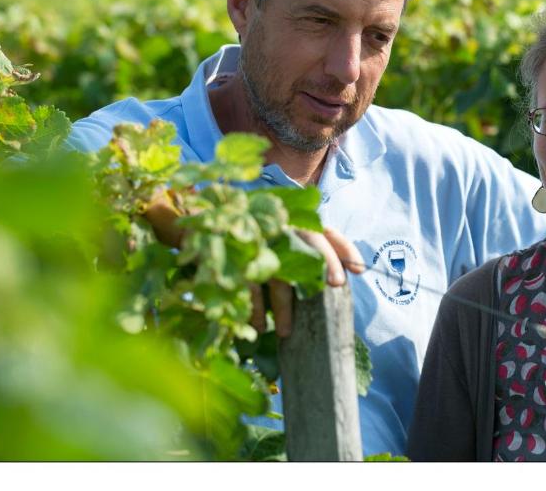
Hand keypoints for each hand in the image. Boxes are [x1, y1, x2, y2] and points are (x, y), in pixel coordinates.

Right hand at [142, 189, 363, 337]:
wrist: (185, 217)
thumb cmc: (234, 231)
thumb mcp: (267, 234)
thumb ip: (294, 248)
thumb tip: (328, 279)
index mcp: (286, 215)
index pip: (322, 228)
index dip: (342, 247)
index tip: (360, 269)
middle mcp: (273, 219)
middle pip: (307, 239)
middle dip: (324, 262)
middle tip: (334, 286)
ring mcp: (252, 233)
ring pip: (277, 268)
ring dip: (282, 305)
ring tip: (283, 331)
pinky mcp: (229, 249)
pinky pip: (248, 282)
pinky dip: (253, 307)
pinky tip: (256, 325)